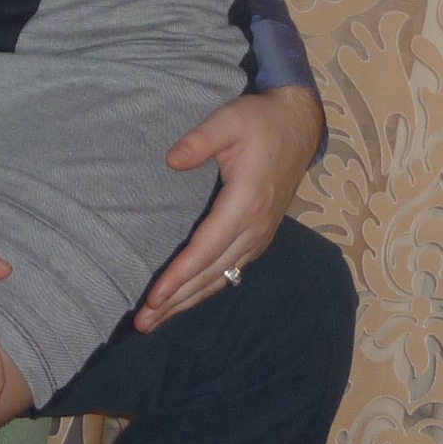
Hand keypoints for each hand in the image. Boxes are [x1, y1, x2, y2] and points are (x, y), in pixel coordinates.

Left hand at [134, 83, 324, 331]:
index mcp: (245, 202)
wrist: (299, 125)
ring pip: (222, 277)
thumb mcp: (228, 120)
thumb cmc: (259, 120)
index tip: (154, 297)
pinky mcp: (260, 234)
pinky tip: (190, 298)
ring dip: (190, 300)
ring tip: (159, 320)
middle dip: (177, 300)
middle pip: (211, 273)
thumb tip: (170, 162)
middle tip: (144, 324)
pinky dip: (208, 287)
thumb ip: (199, 140)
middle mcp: (254, 228)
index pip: (206, 249)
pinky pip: (232, 270)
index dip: (180, 276)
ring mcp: (260, 234)